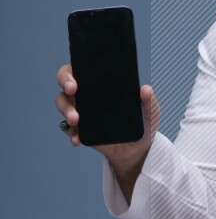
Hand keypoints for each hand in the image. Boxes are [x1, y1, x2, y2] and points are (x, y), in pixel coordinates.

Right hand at [55, 64, 160, 199]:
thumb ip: (148, 101)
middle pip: (67, 82)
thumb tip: (146, 89)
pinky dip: (71, 133)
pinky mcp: (81, 130)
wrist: (138, 149)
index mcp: (103, 84)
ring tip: (75, 119)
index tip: (76, 78)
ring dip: (66, 110)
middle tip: (72, 90)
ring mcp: (83, 112)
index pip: (83, 69)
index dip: (74, 70)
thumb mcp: (149, 112)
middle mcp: (88, 95)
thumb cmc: (142, 123)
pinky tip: (77, 139)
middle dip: (65, 82)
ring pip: (63, 104)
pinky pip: (69, 129)